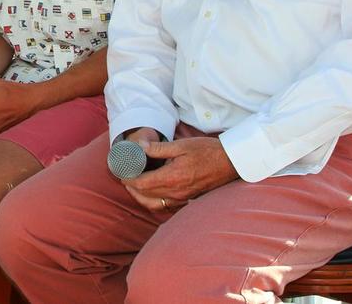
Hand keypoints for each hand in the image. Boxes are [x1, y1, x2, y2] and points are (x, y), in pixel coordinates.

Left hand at [121, 134, 238, 211]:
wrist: (230, 162)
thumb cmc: (206, 151)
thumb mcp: (181, 145)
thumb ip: (158, 148)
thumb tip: (139, 147)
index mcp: (172, 177)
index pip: (142, 183)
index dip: (128, 179)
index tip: (121, 171)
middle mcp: (176, 192)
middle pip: (145, 195)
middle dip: (131, 187)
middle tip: (123, 177)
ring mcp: (183, 198)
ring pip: (154, 204)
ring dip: (140, 197)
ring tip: (133, 186)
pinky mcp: (188, 199)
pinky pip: (166, 206)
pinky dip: (154, 201)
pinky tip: (151, 192)